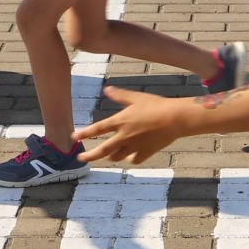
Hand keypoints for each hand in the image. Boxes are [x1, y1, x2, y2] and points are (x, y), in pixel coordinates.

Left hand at [74, 85, 190, 164]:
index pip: (97, 129)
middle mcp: (124, 137)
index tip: (74, 137)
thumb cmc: (155, 105)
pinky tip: (129, 157)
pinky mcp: (146, 152)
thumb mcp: (136, 98)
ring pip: (117, 157)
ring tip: (106, 156)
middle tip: (80, 158)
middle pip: (102, 150)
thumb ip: (120, 96)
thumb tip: (107, 89)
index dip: (84, 134)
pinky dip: (130, 159)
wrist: (174, 119)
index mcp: (120, 122)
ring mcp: (134, 146)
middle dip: (90, 155)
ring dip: (109, 157)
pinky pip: (134, 159)